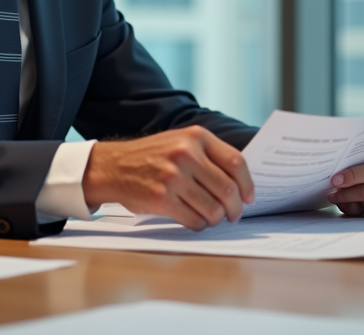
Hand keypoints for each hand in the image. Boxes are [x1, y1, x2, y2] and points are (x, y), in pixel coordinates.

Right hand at [82, 126, 254, 230]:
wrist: (114, 166)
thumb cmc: (153, 156)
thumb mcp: (181, 141)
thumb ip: (209, 155)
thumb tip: (241, 183)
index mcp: (196, 137)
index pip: (236, 162)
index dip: (247, 184)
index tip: (249, 197)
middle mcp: (186, 154)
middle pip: (227, 189)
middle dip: (236, 208)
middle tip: (234, 215)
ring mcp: (173, 177)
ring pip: (213, 208)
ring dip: (217, 219)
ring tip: (214, 218)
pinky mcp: (161, 198)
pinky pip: (194, 220)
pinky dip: (200, 225)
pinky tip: (196, 220)